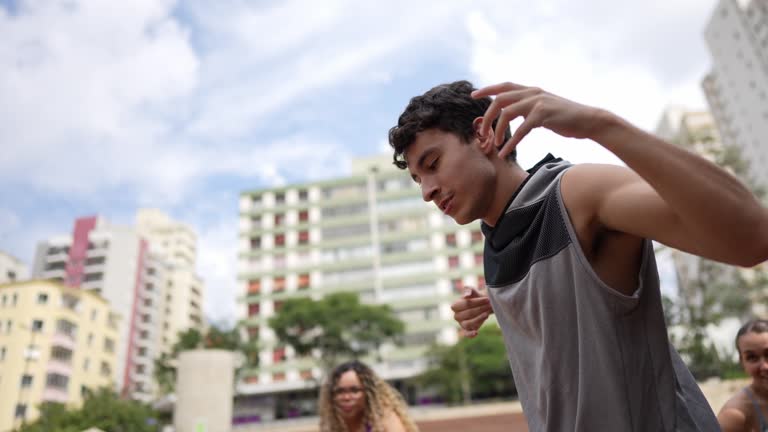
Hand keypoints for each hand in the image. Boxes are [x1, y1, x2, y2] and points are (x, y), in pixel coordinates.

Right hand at [450, 287, 492, 337]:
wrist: (483, 304)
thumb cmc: (476, 297)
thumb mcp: (473, 291)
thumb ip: (469, 290)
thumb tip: (466, 295)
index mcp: (455, 305)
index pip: (466, 304)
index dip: (477, 302)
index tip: (487, 299)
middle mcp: (456, 316)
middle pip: (468, 313)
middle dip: (480, 309)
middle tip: (490, 305)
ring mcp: (461, 323)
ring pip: (468, 323)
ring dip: (479, 319)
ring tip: (487, 314)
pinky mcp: (467, 330)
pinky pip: (467, 334)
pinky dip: (470, 334)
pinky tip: (476, 333)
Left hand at [472, 82, 608, 158]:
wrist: (588, 120)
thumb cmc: (566, 117)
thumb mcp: (543, 108)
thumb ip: (527, 107)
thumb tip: (511, 113)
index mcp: (531, 90)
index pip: (505, 85)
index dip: (487, 89)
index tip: (473, 95)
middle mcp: (532, 92)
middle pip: (500, 100)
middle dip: (487, 116)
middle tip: (483, 132)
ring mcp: (537, 102)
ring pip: (506, 113)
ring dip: (497, 130)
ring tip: (495, 144)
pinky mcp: (543, 115)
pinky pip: (520, 130)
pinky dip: (510, 142)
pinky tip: (505, 152)